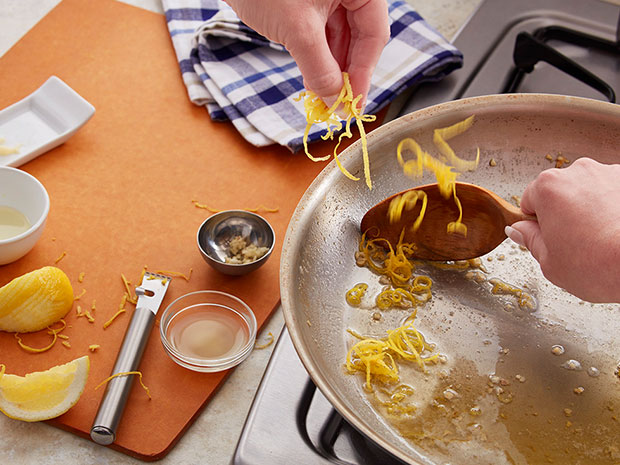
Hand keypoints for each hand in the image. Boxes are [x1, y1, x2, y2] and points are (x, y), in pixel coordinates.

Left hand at [224, 0, 389, 108]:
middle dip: (346, 73)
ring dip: (331, 68)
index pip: (374, 35)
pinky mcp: (309, 2)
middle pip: (359, 38)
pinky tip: (313, 78)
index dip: (364, 73)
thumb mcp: (298, 30)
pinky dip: (318, 56)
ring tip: (323, 96)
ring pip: (340, 37)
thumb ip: (319, 68)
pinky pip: (322, 33)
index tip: (354, 103)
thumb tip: (333, 99)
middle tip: (338, 104)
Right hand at [507, 158, 619, 302]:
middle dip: (564, 214)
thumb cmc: (599, 264)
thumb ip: (530, 241)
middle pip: (560, 192)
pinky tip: (618, 233)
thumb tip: (519, 231)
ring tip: (602, 241)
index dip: (536, 222)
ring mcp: (610, 174)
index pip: (529, 200)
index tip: (545, 238)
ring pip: (590, 191)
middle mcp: (579, 172)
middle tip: (574, 244)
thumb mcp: (550, 263)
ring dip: (591, 210)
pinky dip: (615, 209)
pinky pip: (616, 194)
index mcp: (549, 188)